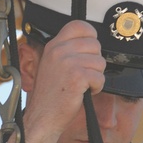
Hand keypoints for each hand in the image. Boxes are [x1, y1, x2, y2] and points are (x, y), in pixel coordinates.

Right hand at [21, 20, 106, 142]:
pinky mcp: (77, 77)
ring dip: (96, 77)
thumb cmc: (50, 95)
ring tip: (82, 86)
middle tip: (83, 75)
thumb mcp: (53, 65)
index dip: (90, 36)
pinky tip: (84, 93)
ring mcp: (68, 63)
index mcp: (53, 45)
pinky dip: (96, 88)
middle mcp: (59, 50)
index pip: (80, 25)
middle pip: (95, 45)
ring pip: (100, 62)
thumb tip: (90, 42)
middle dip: (94, 62)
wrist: (42, 117)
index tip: (89, 50)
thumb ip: (67, 51)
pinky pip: (100, 77)